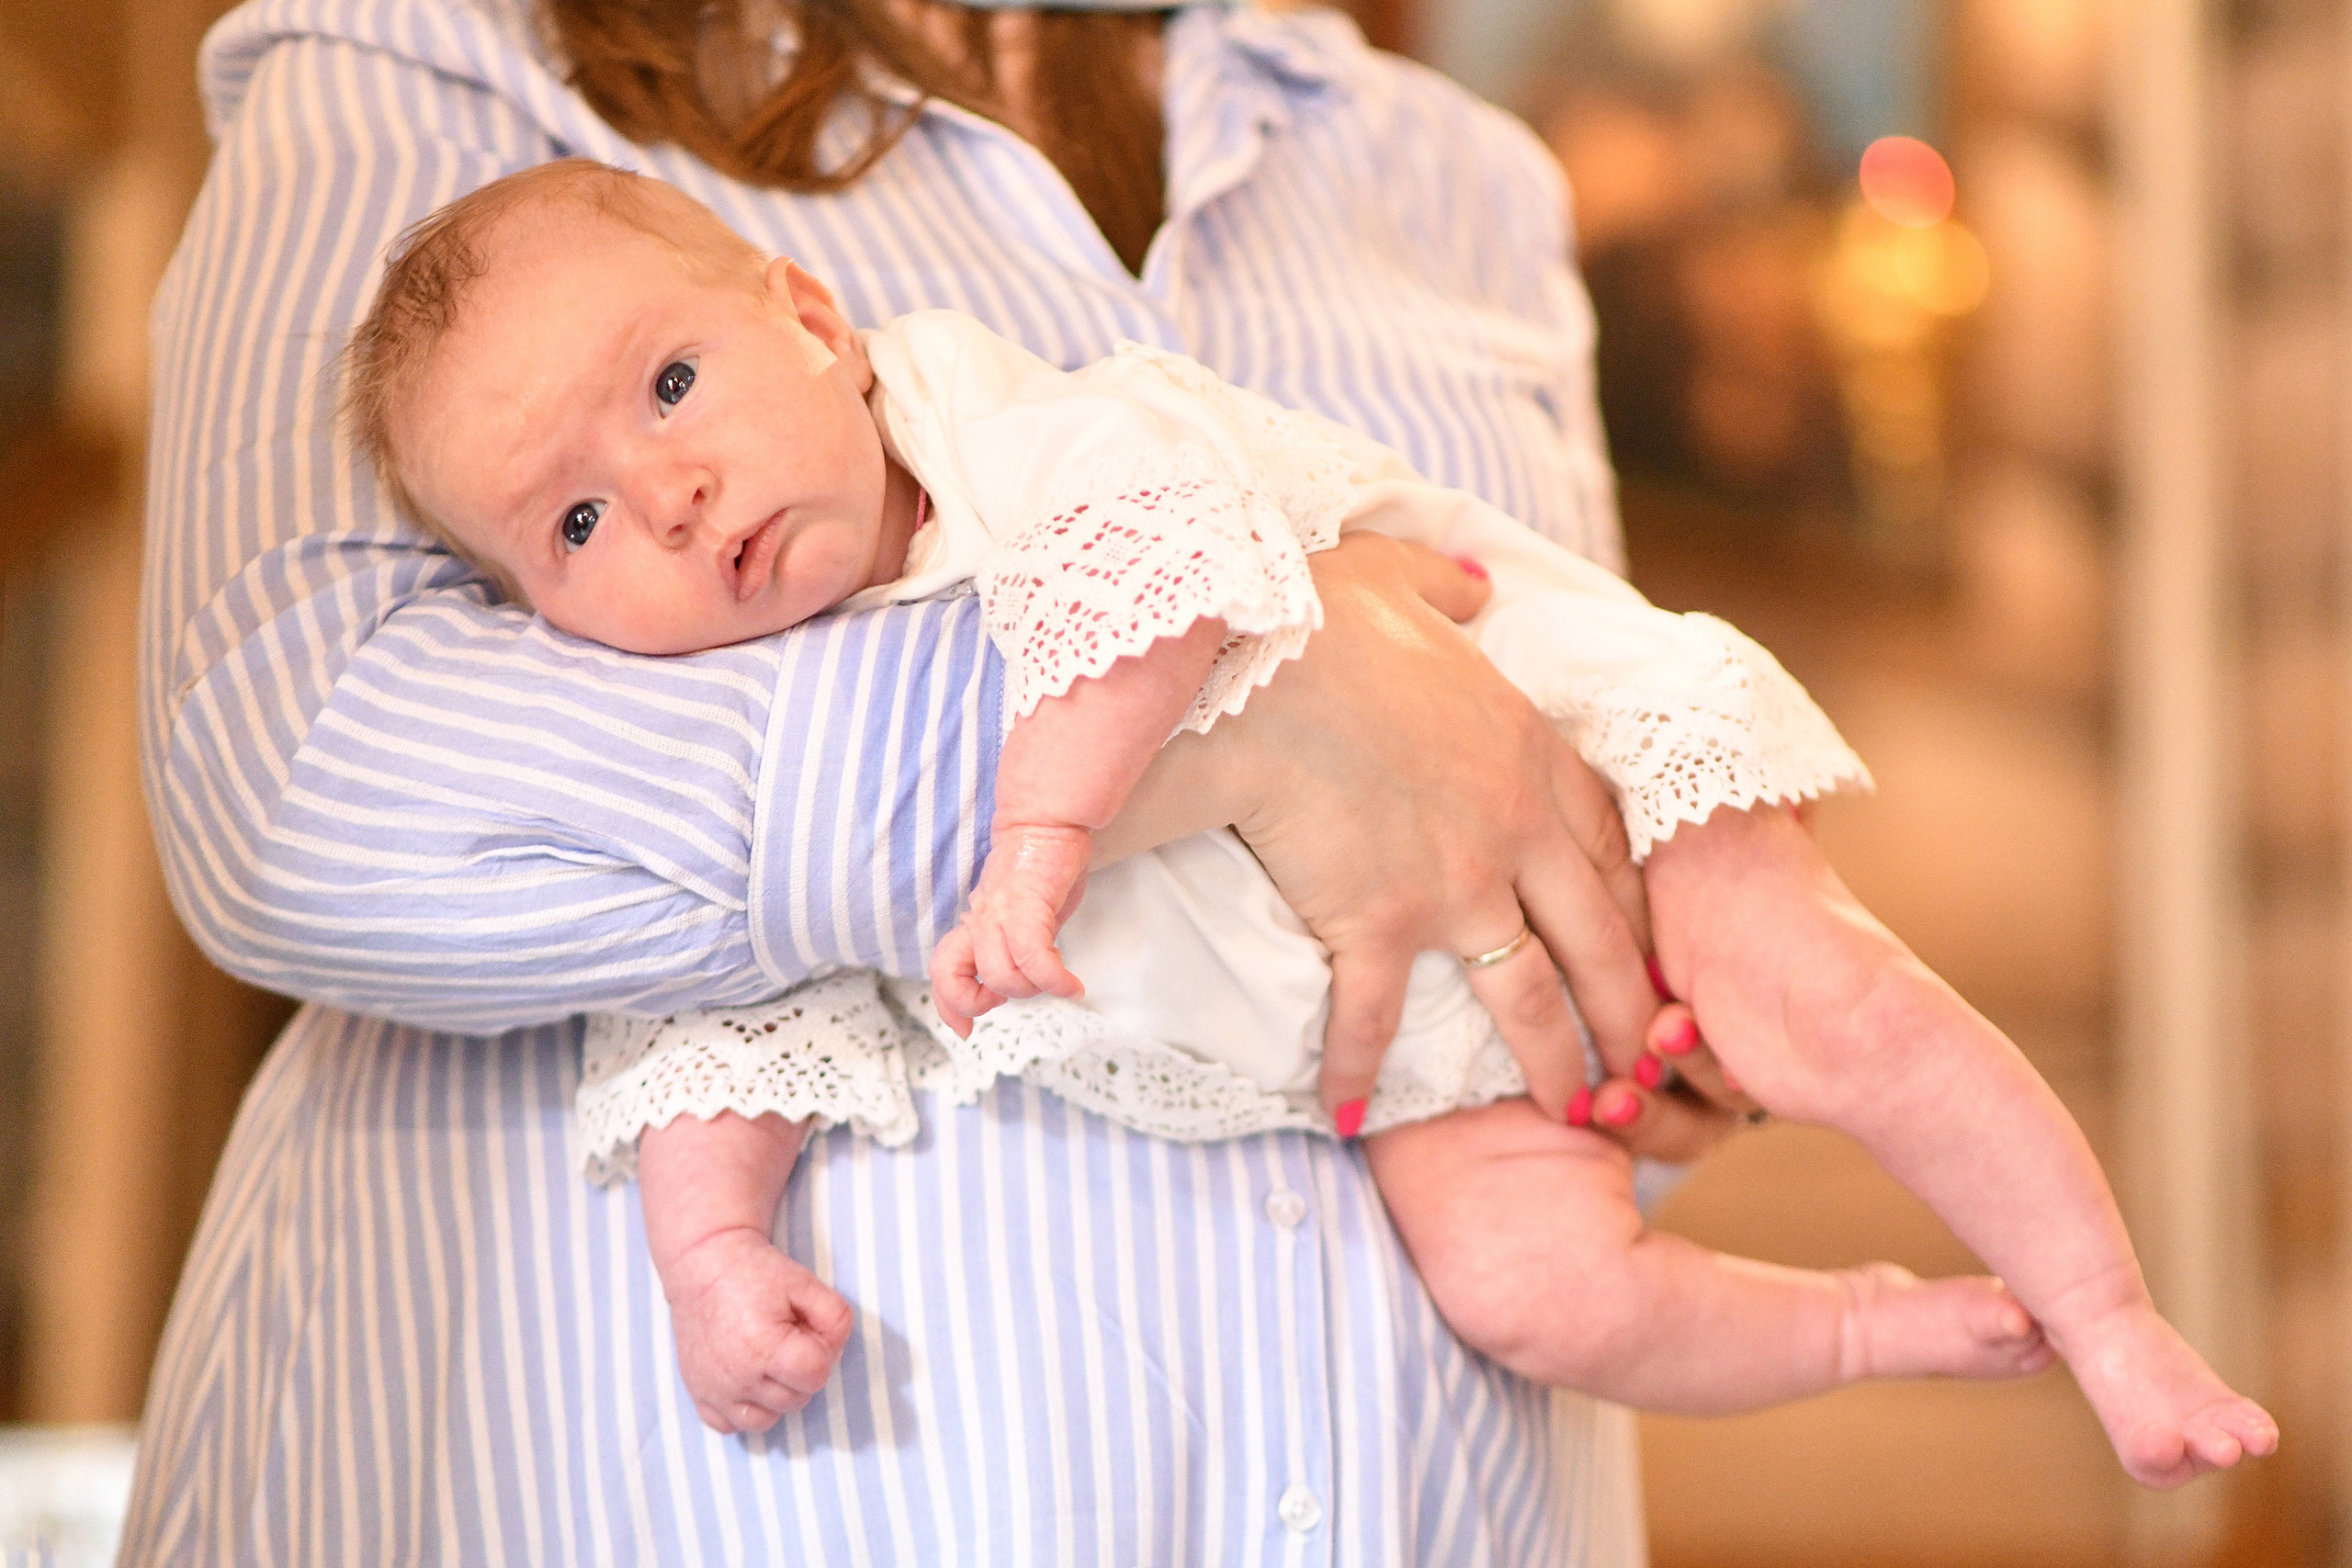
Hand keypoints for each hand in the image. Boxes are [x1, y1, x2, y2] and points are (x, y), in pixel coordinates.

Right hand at [662, 1224, 853, 1433]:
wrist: (706, 1265)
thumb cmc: (757, 1273)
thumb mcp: (807, 1284)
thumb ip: (836, 1319)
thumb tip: (833, 1354)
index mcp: (763, 1348)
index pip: (816, 1375)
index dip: (822, 1351)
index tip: (807, 1329)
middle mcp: (736, 1377)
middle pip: (795, 1399)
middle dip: (800, 1371)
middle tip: (787, 1337)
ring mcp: (713, 1390)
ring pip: (766, 1420)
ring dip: (776, 1395)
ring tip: (768, 1360)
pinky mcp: (697, 1394)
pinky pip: (729, 1425)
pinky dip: (743, 1409)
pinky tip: (746, 1379)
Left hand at [929, 822, 1092, 1035]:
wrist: (1046, 821)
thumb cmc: (1040, 866)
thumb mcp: (1021, 914)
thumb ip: (1015, 945)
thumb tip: (1023, 976)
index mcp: (975, 924)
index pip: (943, 970)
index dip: (947, 1005)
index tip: (964, 1030)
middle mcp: (979, 922)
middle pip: (956, 979)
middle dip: (984, 1001)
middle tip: (1013, 995)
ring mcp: (999, 915)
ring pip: (999, 976)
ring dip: (1030, 991)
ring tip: (1054, 981)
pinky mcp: (1027, 908)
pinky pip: (1034, 960)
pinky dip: (1055, 981)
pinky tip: (1073, 986)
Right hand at [1146, 532, 1661, 1121]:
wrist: (1259, 664)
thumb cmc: (1320, 617)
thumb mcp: (1401, 579)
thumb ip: (1451, 590)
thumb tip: (1478, 587)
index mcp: (1531, 756)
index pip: (1609, 850)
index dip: (1639, 913)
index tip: (1655, 958)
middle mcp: (1515, 833)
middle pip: (1599, 943)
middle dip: (1633, 1013)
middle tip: (1656, 1072)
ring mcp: (1453, 886)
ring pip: (1529, 999)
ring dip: (1554, 1064)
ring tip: (1573, 1117)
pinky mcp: (1377, 923)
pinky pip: (1375, 1019)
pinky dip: (1359, 1073)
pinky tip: (1346, 1117)